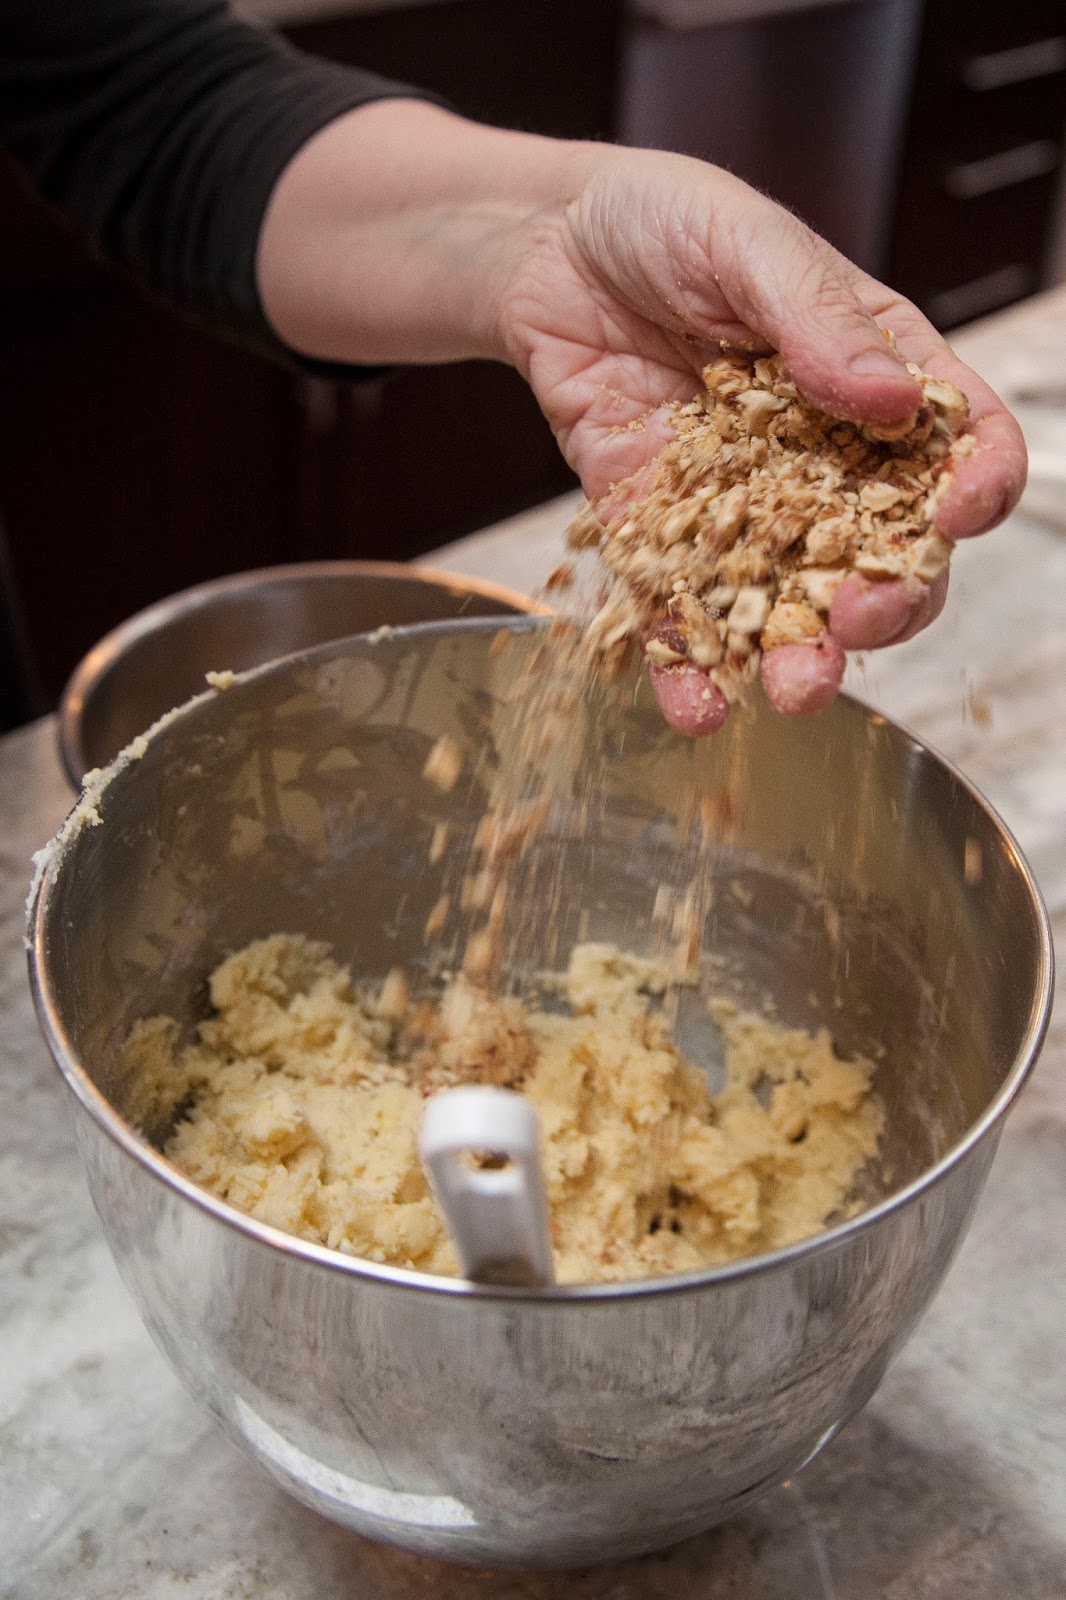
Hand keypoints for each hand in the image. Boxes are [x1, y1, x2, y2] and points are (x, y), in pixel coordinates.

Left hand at [259, 103, 1025, 733]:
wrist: (546, 252)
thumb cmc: (664, 223)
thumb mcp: (749, 245)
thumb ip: (819, 321)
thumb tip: (889, 402)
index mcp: (873, 378)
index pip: (953, 443)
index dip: (973, 484)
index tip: (959, 512)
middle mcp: (821, 459)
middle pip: (882, 551)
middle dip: (888, 598)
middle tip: (863, 616)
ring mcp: (742, 509)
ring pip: (790, 601)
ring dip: (798, 656)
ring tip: (793, 690)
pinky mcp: (662, 537)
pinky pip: (683, 614)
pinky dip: (688, 668)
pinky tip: (697, 711)